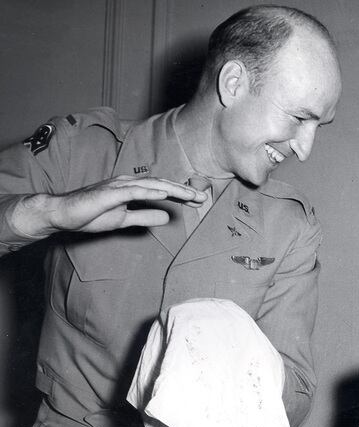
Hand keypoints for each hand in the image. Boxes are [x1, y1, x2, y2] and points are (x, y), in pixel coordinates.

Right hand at [11, 175, 207, 238]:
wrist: (63, 214)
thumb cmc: (91, 215)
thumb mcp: (124, 220)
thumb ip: (145, 217)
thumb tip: (166, 218)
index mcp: (132, 189)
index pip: (161, 190)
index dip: (181, 194)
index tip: (199, 201)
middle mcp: (128, 183)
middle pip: (161, 185)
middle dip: (183, 190)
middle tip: (204, 196)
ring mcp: (118, 186)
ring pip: (151, 185)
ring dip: (172, 189)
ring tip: (191, 195)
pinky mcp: (108, 193)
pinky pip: (132, 191)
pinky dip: (150, 192)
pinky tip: (164, 194)